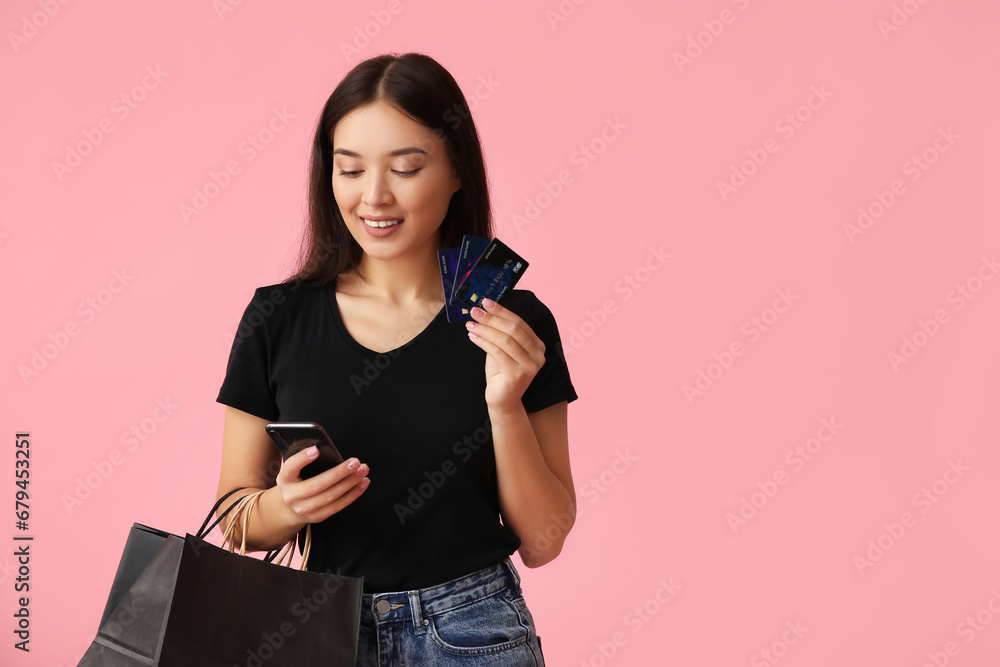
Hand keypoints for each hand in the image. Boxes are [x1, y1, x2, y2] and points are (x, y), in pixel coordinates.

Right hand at [275, 446, 369, 522]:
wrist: (290, 507)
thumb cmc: (297, 480)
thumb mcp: (295, 469)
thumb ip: (306, 460)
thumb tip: (327, 450)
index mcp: (284, 478)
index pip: (291, 467)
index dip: (303, 458)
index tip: (317, 449)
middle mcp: (291, 496)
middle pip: (317, 484)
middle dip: (339, 473)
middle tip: (355, 462)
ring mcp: (304, 509)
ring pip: (330, 496)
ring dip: (350, 483)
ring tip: (362, 471)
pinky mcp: (317, 517)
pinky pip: (338, 506)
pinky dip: (353, 494)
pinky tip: (363, 483)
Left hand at [465, 298, 544, 412]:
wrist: (502, 401)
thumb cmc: (501, 373)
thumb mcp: (502, 349)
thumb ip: (500, 333)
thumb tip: (484, 310)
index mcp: (537, 346)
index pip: (519, 323)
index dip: (502, 311)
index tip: (486, 302)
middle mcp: (538, 355)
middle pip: (513, 329)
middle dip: (492, 318)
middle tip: (475, 311)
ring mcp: (530, 366)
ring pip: (505, 340)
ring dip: (485, 329)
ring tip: (470, 324)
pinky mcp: (517, 375)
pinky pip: (497, 353)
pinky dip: (483, 342)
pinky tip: (472, 336)